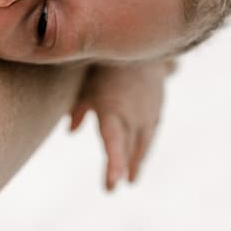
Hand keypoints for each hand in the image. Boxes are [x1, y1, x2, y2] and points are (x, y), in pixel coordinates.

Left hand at [68, 58, 173, 191]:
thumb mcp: (87, 82)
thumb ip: (80, 106)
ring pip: (142, 143)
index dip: (114, 165)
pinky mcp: (157, 108)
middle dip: (122, 168)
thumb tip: (72, 129)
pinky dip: (145, 145)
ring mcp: (148, 113)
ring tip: (131, 178)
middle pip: (129, 149)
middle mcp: (134, 115)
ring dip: (136, 161)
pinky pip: (151, 132)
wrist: (142, 42)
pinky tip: (140, 153)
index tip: (113, 185)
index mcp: (114, 110)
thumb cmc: (107, 61)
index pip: (114, 143)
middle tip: (112, 188)